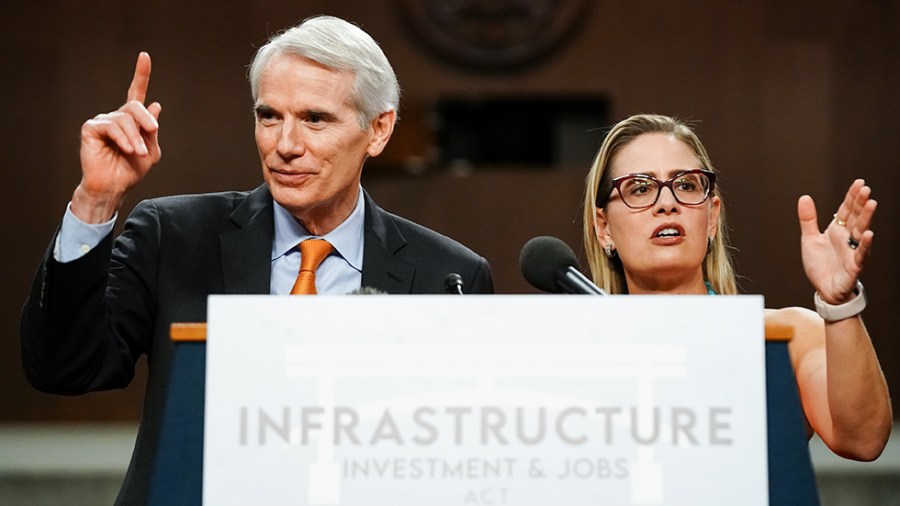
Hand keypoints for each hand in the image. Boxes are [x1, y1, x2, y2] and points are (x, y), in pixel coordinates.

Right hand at [72, 52, 161, 222]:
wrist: (114, 187)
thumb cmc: (130, 171)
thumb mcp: (151, 151)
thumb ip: (151, 130)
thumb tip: (155, 104)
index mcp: (132, 121)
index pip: (136, 93)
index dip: (141, 74)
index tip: (144, 56)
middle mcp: (117, 117)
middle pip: (135, 106)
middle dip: (146, 120)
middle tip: (152, 134)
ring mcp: (103, 122)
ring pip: (125, 118)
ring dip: (136, 137)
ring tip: (137, 153)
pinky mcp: (91, 128)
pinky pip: (111, 126)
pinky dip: (123, 138)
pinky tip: (127, 150)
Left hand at [797, 179, 875, 303]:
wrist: (824, 289)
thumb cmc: (820, 265)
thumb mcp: (809, 239)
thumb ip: (808, 219)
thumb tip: (804, 197)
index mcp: (837, 230)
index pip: (846, 210)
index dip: (852, 197)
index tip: (859, 183)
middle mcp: (847, 238)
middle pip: (855, 217)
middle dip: (860, 203)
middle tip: (866, 189)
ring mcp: (852, 251)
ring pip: (860, 232)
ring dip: (866, 218)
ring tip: (871, 204)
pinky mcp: (853, 266)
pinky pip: (860, 254)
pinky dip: (864, 244)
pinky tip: (868, 234)